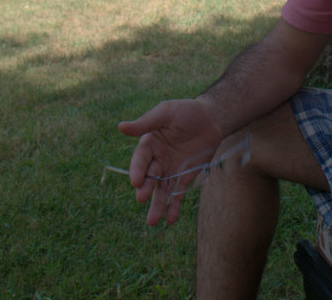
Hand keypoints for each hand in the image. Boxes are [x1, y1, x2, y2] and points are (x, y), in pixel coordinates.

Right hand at [118, 98, 223, 224]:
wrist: (211, 118)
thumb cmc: (185, 111)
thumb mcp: (166, 113)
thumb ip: (146, 123)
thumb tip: (120, 127)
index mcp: (149, 145)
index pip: (140, 160)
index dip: (137, 170)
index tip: (136, 181)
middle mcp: (157, 160)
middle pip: (149, 178)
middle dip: (146, 189)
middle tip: (142, 198)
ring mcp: (171, 170)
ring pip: (161, 190)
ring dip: (157, 205)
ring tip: (153, 221)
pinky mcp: (185, 176)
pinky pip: (178, 193)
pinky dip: (174, 206)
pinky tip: (170, 220)